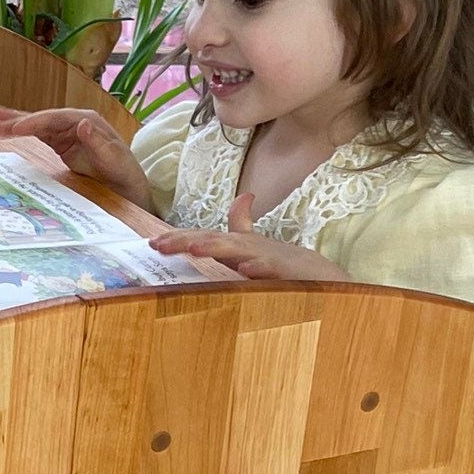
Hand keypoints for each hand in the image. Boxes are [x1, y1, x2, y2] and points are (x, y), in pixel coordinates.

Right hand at [0, 103, 153, 207]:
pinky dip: (25, 134)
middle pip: (44, 118)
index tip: (17, 127)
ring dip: (17, 125)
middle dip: (20, 120)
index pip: (56, 118)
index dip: (36, 121)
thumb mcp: (113, 158)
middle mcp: (76, 122)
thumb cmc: (123, 170)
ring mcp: (68, 133)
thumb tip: (82, 123)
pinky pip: (40, 136)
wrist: (127, 185)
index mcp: (87, 120)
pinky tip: (10, 131)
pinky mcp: (63, 144)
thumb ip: (97, 141)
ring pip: (39, 126)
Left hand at [148, 192, 350, 281]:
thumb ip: (241, 226)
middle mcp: (248, 247)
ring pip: (239, 250)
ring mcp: (268, 257)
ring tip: (195, 248)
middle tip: (159, 244)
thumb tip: (241, 197)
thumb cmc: (282, 263)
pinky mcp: (288, 271)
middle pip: (214, 240)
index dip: (179, 239)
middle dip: (187, 240)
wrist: (322, 276)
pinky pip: (272, 270)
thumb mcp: (255, 246)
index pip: (203, 239)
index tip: (152, 243)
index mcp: (236, 245)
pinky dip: (260, 268)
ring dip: (217, 247)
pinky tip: (246, 269)